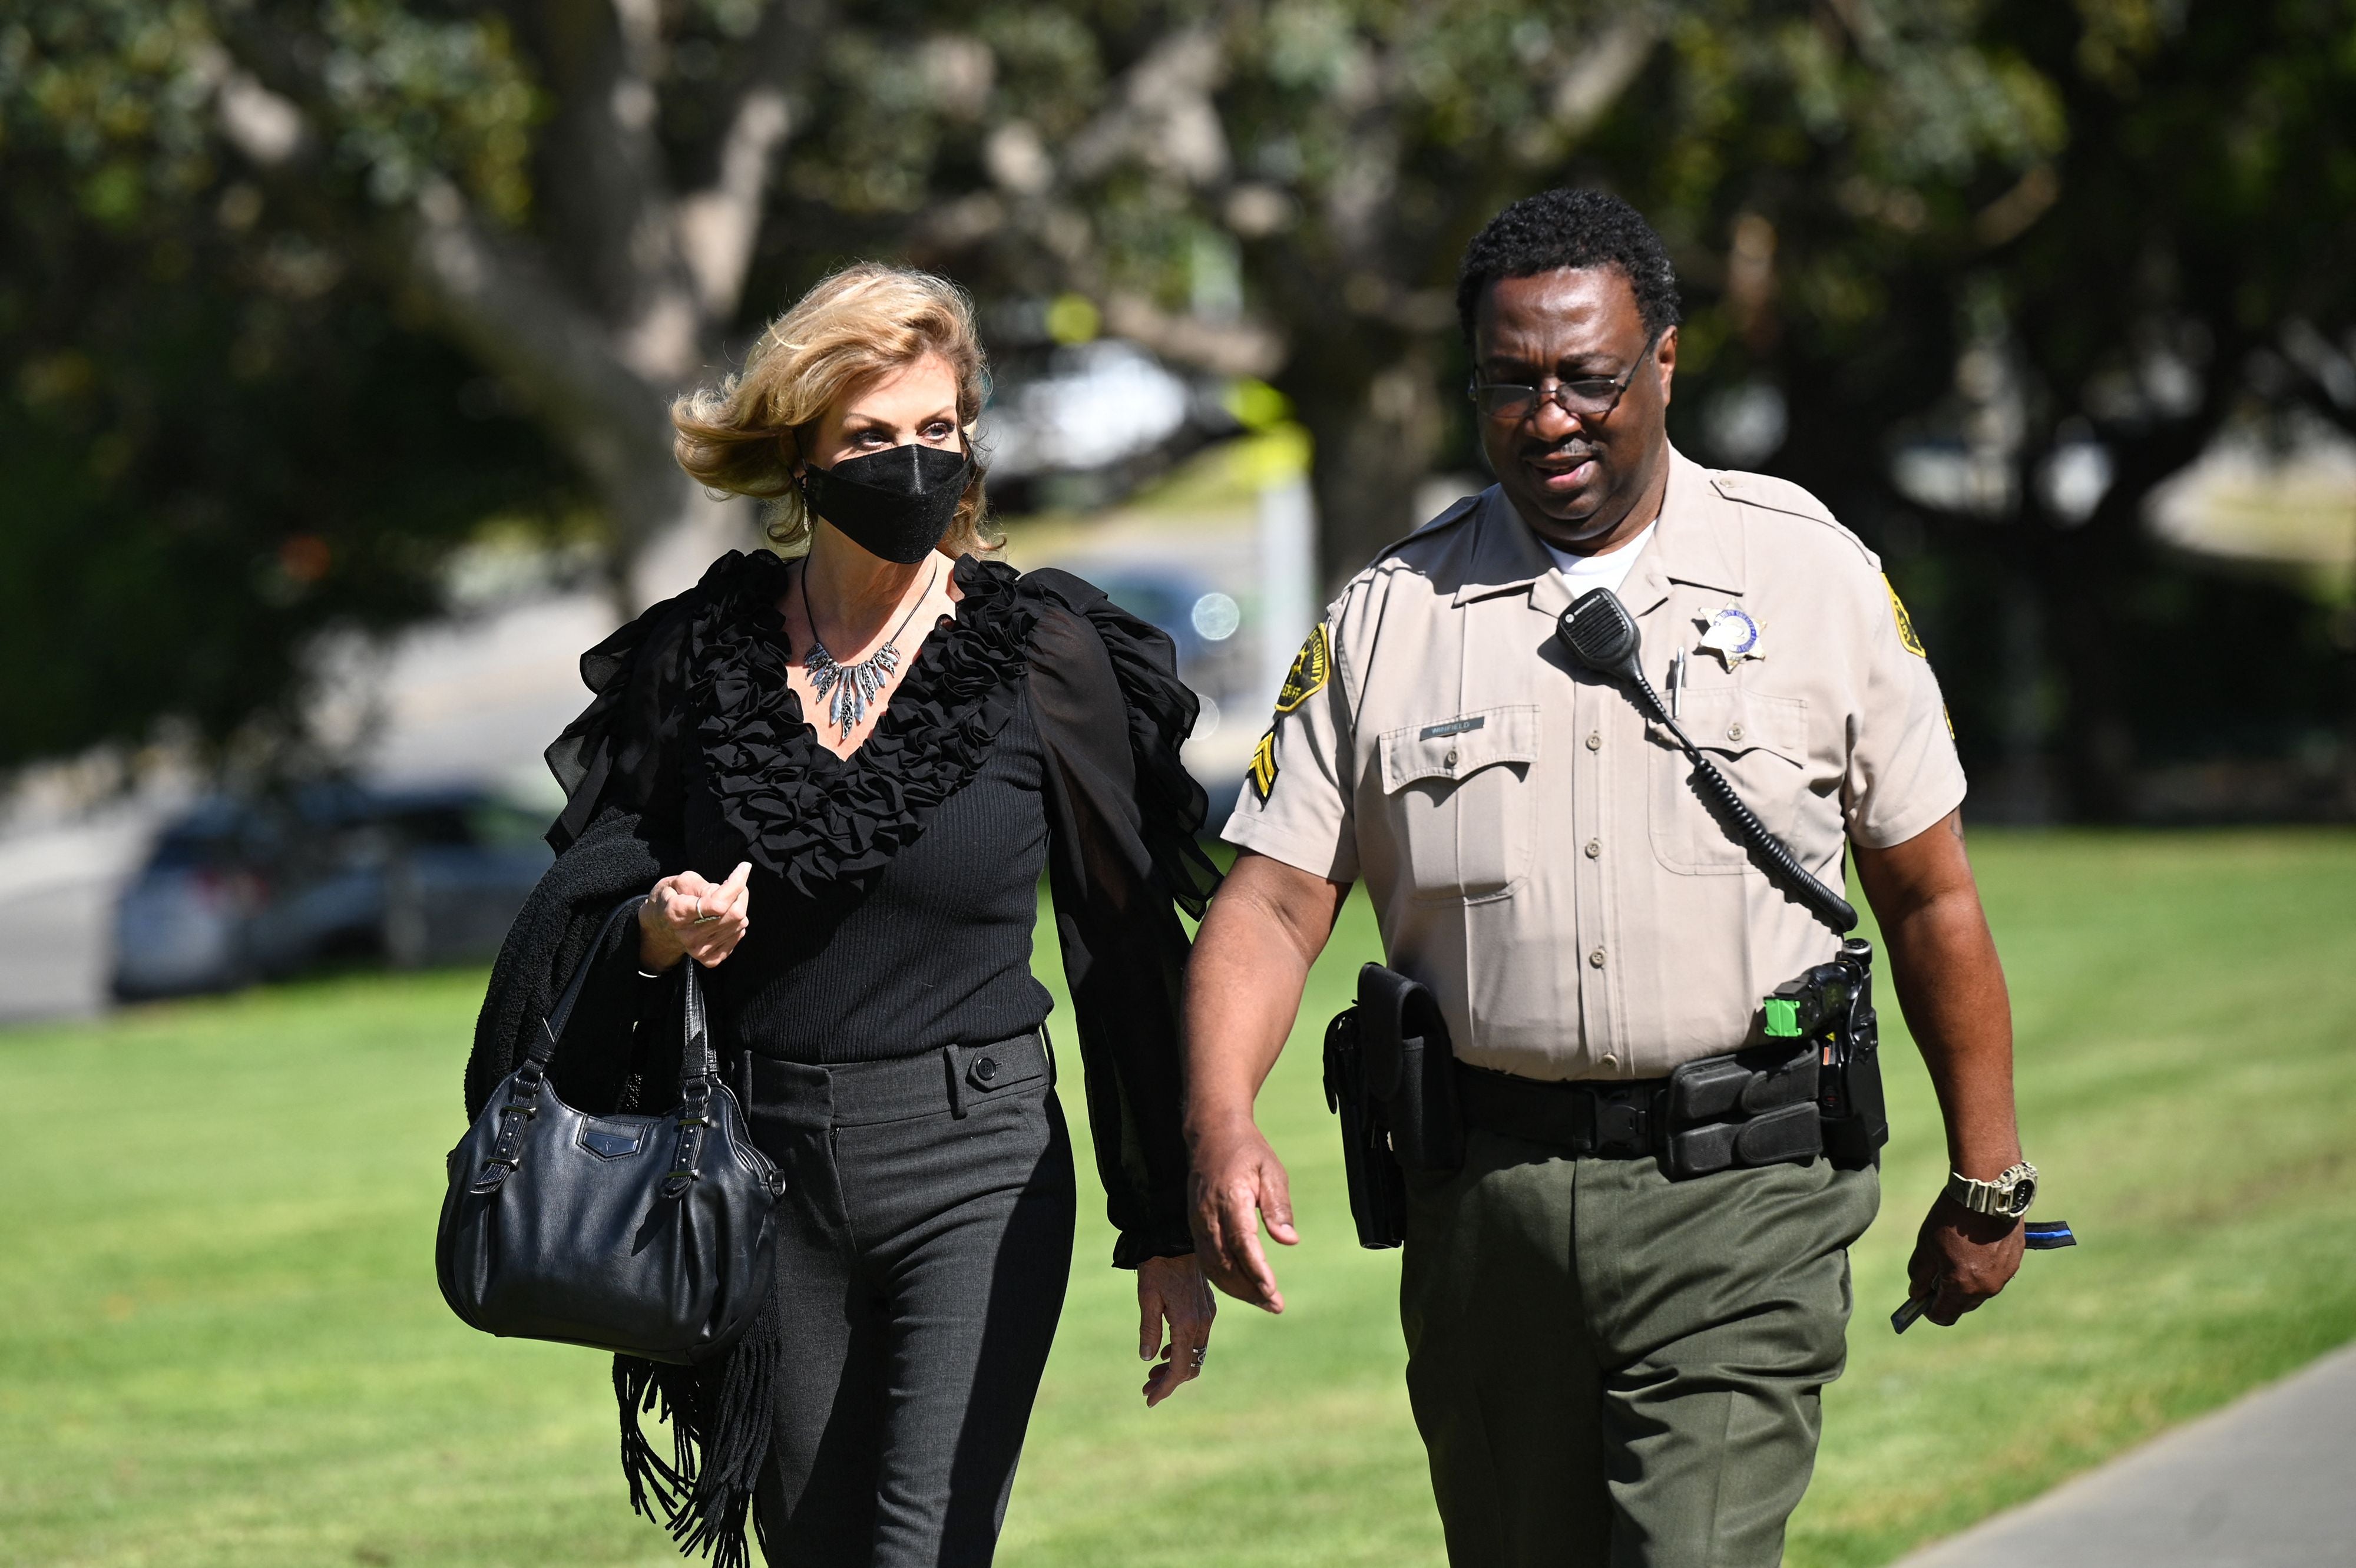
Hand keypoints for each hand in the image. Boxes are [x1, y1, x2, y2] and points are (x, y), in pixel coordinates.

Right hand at [637, 862, 751, 969]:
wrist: (661, 927)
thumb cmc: (671, 898)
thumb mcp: (678, 881)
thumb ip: (703, 884)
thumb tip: (730, 889)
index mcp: (678, 913)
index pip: (717, 904)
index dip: (736, 884)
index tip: (744, 867)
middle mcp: (689, 936)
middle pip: (734, 914)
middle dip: (740, 893)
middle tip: (733, 884)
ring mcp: (701, 950)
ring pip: (739, 924)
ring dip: (737, 907)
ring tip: (721, 902)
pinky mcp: (710, 959)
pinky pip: (738, 935)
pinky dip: (735, 923)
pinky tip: (721, 918)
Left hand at [1137, 1254, 1215, 1406]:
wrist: (1174, 1238)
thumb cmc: (1157, 1266)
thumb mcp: (1147, 1297)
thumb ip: (1149, 1330)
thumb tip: (1148, 1358)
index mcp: (1187, 1323)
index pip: (1180, 1369)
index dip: (1165, 1388)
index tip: (1149, 1400)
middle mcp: (1202, 1323)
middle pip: (1191, 1366)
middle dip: (1169, 1381)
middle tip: (1147, 1387)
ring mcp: (1207, 1315)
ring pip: (1196, 1353)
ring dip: (1176, 1367)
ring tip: (1152, 1372)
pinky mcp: (1207, 1307)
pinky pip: (1199, 1339)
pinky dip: (1184, 1351)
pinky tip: (1166, 1352)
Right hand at [1188, 1118, 1296, 1312]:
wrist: (1212, 1134)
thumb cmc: (1247, 1151)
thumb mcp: (1271, 1170)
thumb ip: (1278, 1207)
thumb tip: (1289, 1241)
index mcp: (1229, 1197)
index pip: (1242, 1241)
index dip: (1256, 1268)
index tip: (1272, 1290)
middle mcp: (1208, 1214)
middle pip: (1224, 1262)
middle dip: (1249, 1289)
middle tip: (1276, 1305)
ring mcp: (1197, 1221)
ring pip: (1213, 1266)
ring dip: (1237, 1289)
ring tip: (1265, 1302)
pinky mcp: (1195, 1226)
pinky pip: (1207, 1260)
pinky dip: (1224, 1280)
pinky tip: (1244, 1288)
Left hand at [1904, 1192, 2025, 1325]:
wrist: (1988, 1191)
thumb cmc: (1952, 1217)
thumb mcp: (1926, 1245)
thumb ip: (1919, 1274)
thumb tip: (1916, 1293)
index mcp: (1962, 1286)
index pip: (1944, 1316)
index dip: (1930, 1310)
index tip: (1922, 1297)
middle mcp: (1987, 1287)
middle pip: (1963, 1305)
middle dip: (1948, 1294)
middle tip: (1937, 1271)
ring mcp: (2004, 1275)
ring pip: (1981, 1290)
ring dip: (1968, 1281)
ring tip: (1957, 1253)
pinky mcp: (2015, 1261)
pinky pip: (1996, 1274)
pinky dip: (1984, 1268)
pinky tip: (1975, 1245)